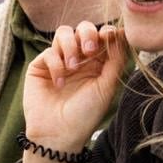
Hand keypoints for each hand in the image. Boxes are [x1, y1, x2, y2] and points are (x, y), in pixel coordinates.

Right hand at [22, 21, 128, 153]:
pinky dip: (56, 64)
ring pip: (64, 33)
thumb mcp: (106, 87)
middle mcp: (79, 59)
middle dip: (88, 35)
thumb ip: (116, 60)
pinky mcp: (40, 66)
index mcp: (98, 63)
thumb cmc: (85, 115)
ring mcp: (59, 61)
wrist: (59, 134)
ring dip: (71, 46)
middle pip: (83, 28)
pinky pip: (48, 52)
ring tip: (74, 67)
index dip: (106, 32)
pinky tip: (59, 83)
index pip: (103, 37)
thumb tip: (122, 34)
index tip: (109, 36)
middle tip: (90, 51)